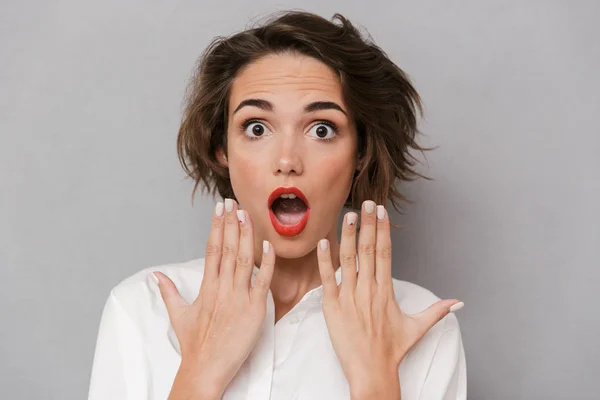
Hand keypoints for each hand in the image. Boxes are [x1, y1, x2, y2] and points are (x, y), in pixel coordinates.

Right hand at [153, 198, 274, 399]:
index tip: (219, 209)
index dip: (216, 226)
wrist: (206, 368)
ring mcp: (238, 297)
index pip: (211, 249)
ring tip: (247, 214)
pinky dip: (266, 262)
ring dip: (246, 235)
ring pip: (243, 259)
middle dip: (231, 222)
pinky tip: (267, 245)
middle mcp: (221, 288)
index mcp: (206, 287)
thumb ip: (169, 292)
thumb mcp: (178, 315)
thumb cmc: (194, 344)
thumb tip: (156, 275)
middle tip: (234, 202)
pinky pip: (263, 281)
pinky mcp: (254, 309)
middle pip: (226, 248)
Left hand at [317, 200, 462, 399]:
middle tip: (366, 203)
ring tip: (347, 215)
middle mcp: (368, 290)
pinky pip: (327, 280)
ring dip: (347, 235)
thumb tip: (458, 303)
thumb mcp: (417, 328)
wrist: (372, 372)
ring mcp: (349, 297)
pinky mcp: (332, 307)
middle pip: (368, 249)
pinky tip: (322, 242)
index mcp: (386, 291)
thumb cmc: (392, 351)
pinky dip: (324, 261)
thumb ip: (437, 311)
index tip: (381, 212)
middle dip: (367, 224)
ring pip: (348, 260)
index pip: (384, 253)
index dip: (382, 230)